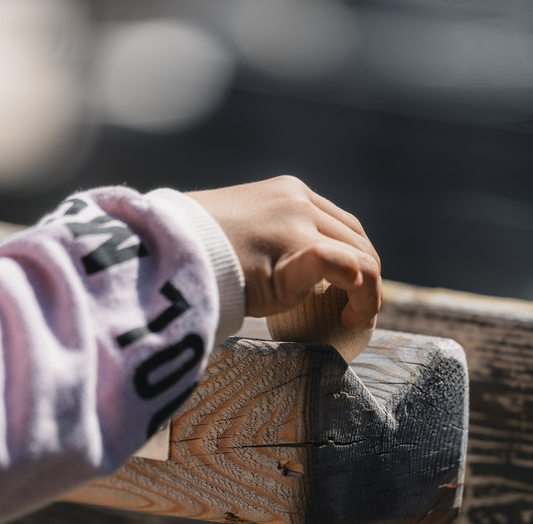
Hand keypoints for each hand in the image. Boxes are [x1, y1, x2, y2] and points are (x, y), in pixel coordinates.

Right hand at [187, 176, 381, 331]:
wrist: (164, 251)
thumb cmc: (193, 251)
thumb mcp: (239, 235)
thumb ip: (270, 242)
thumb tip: (285, 271)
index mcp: (288, 193)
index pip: (341, 224)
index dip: (355, 258)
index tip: (348, 291)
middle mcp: (299, 200)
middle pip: (357, 240)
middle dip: (368, 279)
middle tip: (356, 313)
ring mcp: (298, 221)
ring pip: (360, 256)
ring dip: (368, 293)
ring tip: (354, 321)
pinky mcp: (296, 248)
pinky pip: (343, 265)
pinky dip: (361, 290)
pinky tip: (353, 315)